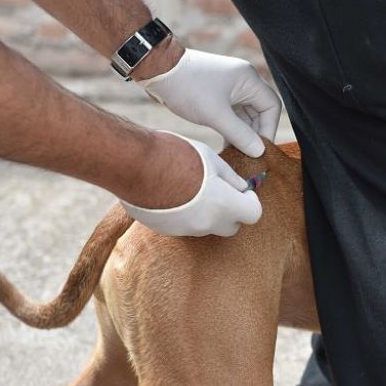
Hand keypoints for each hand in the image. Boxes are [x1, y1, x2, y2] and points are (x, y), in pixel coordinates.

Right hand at [120, 132, 261, 236]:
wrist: (132, 164)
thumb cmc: (174, 155)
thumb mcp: (211, 158)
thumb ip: (230, 178)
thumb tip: (242, 187)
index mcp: (224, 205)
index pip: (253, 214)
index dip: (250, 201)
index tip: (241, 190)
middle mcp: (207, 223)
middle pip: (231, 226)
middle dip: (231, 211)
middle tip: (221, 190)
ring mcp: (185, 229)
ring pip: (207, 226)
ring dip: (208, 213)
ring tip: (193, 188)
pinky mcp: (166, 230)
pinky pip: (185, 226)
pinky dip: (187, 215)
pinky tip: (175, 195)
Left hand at [136, 46, 281, 157]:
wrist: (157, 70)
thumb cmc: (186, 87)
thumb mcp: (215, 115)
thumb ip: (240, 134)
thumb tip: (259, 152)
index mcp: (249, 79)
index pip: (271, 107)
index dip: (268, 130)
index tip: (260, 150)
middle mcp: (243, 81)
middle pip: (260, 113)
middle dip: (254, 135)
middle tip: (248, 157)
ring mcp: (231, 88)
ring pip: (245, 116)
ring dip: (241, 135)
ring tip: (237, 156)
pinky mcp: (218, 94)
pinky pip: (232, 115)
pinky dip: (231, 130)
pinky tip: (226, 147)